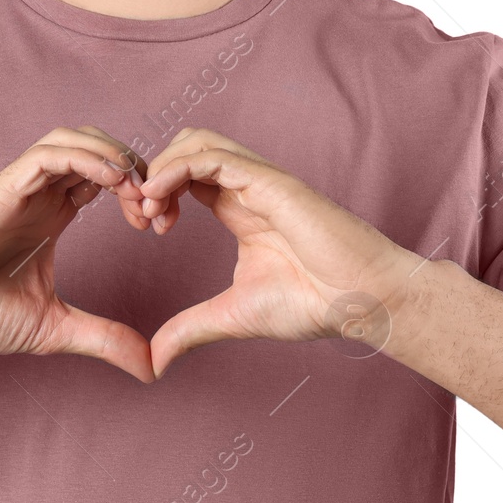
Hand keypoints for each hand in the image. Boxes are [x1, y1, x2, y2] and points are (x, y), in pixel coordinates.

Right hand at [0, 126, 162, 381]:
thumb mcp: (55, 328)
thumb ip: (103, 339)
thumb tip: (149, 368)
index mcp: (52, 215)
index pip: (105, 177)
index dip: (138, 190)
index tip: (159, 226)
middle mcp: (38, 194)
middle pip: (96, 148)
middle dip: (135, 168)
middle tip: (156, 207)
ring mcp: (20, 188)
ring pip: (74, 139)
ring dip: (113, 156)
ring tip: (137, 189)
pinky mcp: (2, 188)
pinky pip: (49, 154)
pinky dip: (86, 156)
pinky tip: (112, 179)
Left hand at [134, 128, 418, 376]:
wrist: (362, 301)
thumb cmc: (313, 303)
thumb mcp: (233, 316)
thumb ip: (190, 329)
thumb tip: (154, 361)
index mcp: (239, 208)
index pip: (187, 175)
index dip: (157, 192)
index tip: (145, 228)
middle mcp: (247, 187)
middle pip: (187, 146)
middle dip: (154, 172)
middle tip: (140, 214)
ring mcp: (259, 180)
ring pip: (197, 141)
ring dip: (161, 166)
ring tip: (147, 206)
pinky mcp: (270, 182)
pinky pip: (212, 156)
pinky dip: (176, 169)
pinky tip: (160, 200)